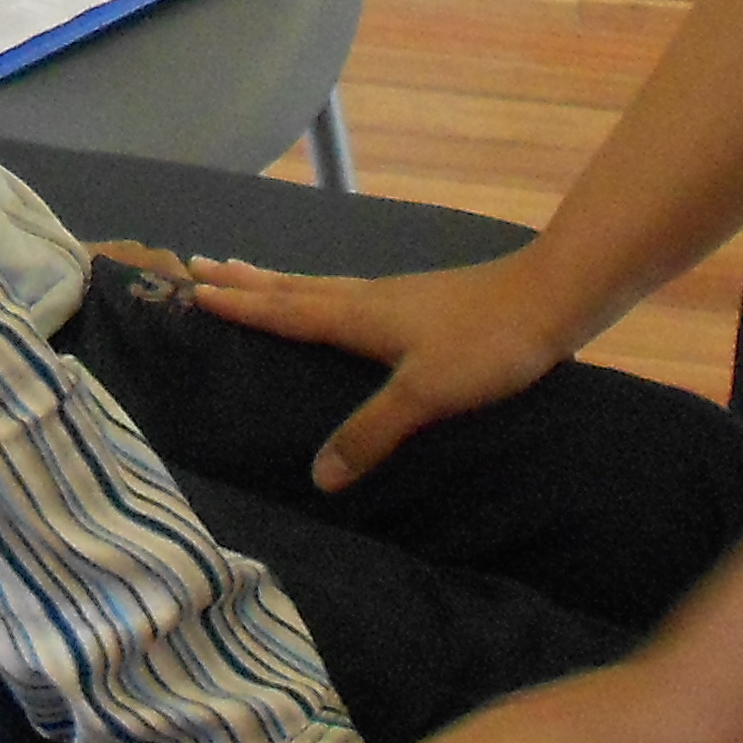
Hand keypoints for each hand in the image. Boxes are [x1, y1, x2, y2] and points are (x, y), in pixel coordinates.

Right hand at [187, 245, 581, 488]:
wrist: (550, 298)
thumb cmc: (484, 342)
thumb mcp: (425, 394)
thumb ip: (371, 432)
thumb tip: (318, 476)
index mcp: (358, 316)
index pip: (284, 310)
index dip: (239, 304)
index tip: (192, 289)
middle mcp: (368, 299)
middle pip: (294, 288)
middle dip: (247, 281)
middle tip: (200, 265)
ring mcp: (395, 299)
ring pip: (320, 287)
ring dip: (279, 284)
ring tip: (250, 275)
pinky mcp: (420, 304)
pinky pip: (347, 296)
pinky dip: (318, 295)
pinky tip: (335, 305)